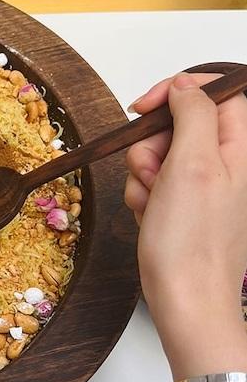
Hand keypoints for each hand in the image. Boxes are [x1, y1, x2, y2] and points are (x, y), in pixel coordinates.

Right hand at [125, 72, 246, 381]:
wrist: (184, 296)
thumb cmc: (190, 239)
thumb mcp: (193, 164)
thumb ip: (194, 114)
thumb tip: (185, 84)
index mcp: (244, 146)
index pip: (218, 91)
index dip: (178, 91)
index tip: (144, 106)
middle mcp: (229, 161)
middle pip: (181, 123)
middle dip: (154, 144)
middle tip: (153, 173)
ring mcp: (206, 183)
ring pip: (161, 153)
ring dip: (144, 173)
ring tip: (151, 201)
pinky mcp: (185, 202)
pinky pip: (155, 180)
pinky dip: (144, 193)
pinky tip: (149, 213)